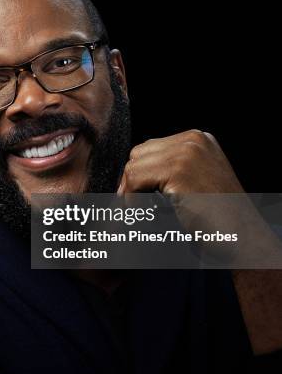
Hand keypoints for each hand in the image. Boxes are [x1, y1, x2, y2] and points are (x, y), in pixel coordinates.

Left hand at [117, 129, 278, 264]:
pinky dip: (132, 199)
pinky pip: (136, 181)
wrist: (242, 235)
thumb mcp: (197, 179)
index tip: (134, 193)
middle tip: (132, 202)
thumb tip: (132, 171)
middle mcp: (193, 140)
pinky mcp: (179, 171)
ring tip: (139, 209)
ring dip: (130, 191)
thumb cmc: (218, 215)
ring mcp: (187, 153)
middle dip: (132, 179)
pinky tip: (143, 212)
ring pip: (134, 166)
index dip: (139, 171)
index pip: (150, 147)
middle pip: (139, 153)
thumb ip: (173, 166)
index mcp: (199, 138)